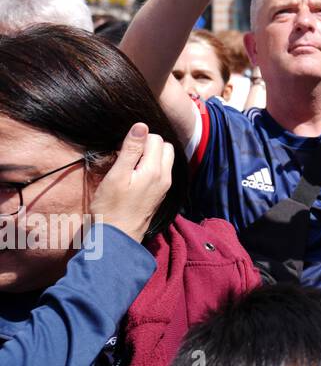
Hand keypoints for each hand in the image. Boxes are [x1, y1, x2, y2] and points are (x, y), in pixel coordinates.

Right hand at [91, 123, 173, 242]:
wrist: (117, 239)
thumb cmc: (110, 208)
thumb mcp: (116, 176)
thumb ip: (131, 150)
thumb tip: (141, 126)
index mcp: (155, 170)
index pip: (154, 138)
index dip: (137, 139)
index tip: (121, 150)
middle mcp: (165, 177)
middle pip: (165, 147)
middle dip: (148, 145)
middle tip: (127, 156)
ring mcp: (164, 186)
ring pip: (165, 159)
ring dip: (151, 156)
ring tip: (130, 166)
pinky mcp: (160, 194)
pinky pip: (161, 172)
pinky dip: (151, 167)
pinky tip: (135, 176)